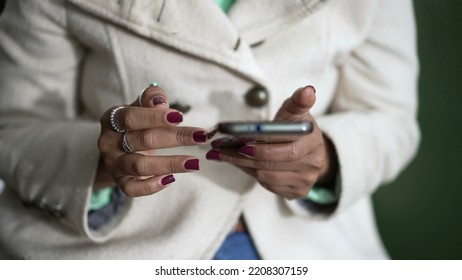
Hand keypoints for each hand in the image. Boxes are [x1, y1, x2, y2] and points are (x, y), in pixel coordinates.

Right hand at [96, 85, 206, 196]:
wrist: (118, 149)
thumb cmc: (136, 124)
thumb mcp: (141, 107)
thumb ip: (151, 99)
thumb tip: (160, 101)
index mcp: (112, 119)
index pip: (131, 117)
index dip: (154, 117)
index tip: (180, 116)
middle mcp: (108, 142)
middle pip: (142, 140)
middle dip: (174, 138)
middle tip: (201, 136)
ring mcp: (113, 163)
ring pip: (139, 166)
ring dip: (170, 164)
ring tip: (194, 163)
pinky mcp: (120, 181)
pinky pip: (133, 188)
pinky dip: (151, 186)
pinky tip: (171, 179)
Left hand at [206, 86, 336, 198]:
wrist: (311, 151)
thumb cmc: (297, 128)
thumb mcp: (297, 113)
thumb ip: (298, 102)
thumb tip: (307, 91)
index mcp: (313, 142)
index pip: (287, 149)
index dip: (262, 149)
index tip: (241, 144)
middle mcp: (312, 165)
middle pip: (272, 164)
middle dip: (242, 157)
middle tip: (217, 149)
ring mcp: (304, 181)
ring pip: (266, 176)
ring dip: (241, 166)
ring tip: (220, 154)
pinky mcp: (296, 192)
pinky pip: (268, 185)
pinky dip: (250, 173)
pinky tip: (236, 163)